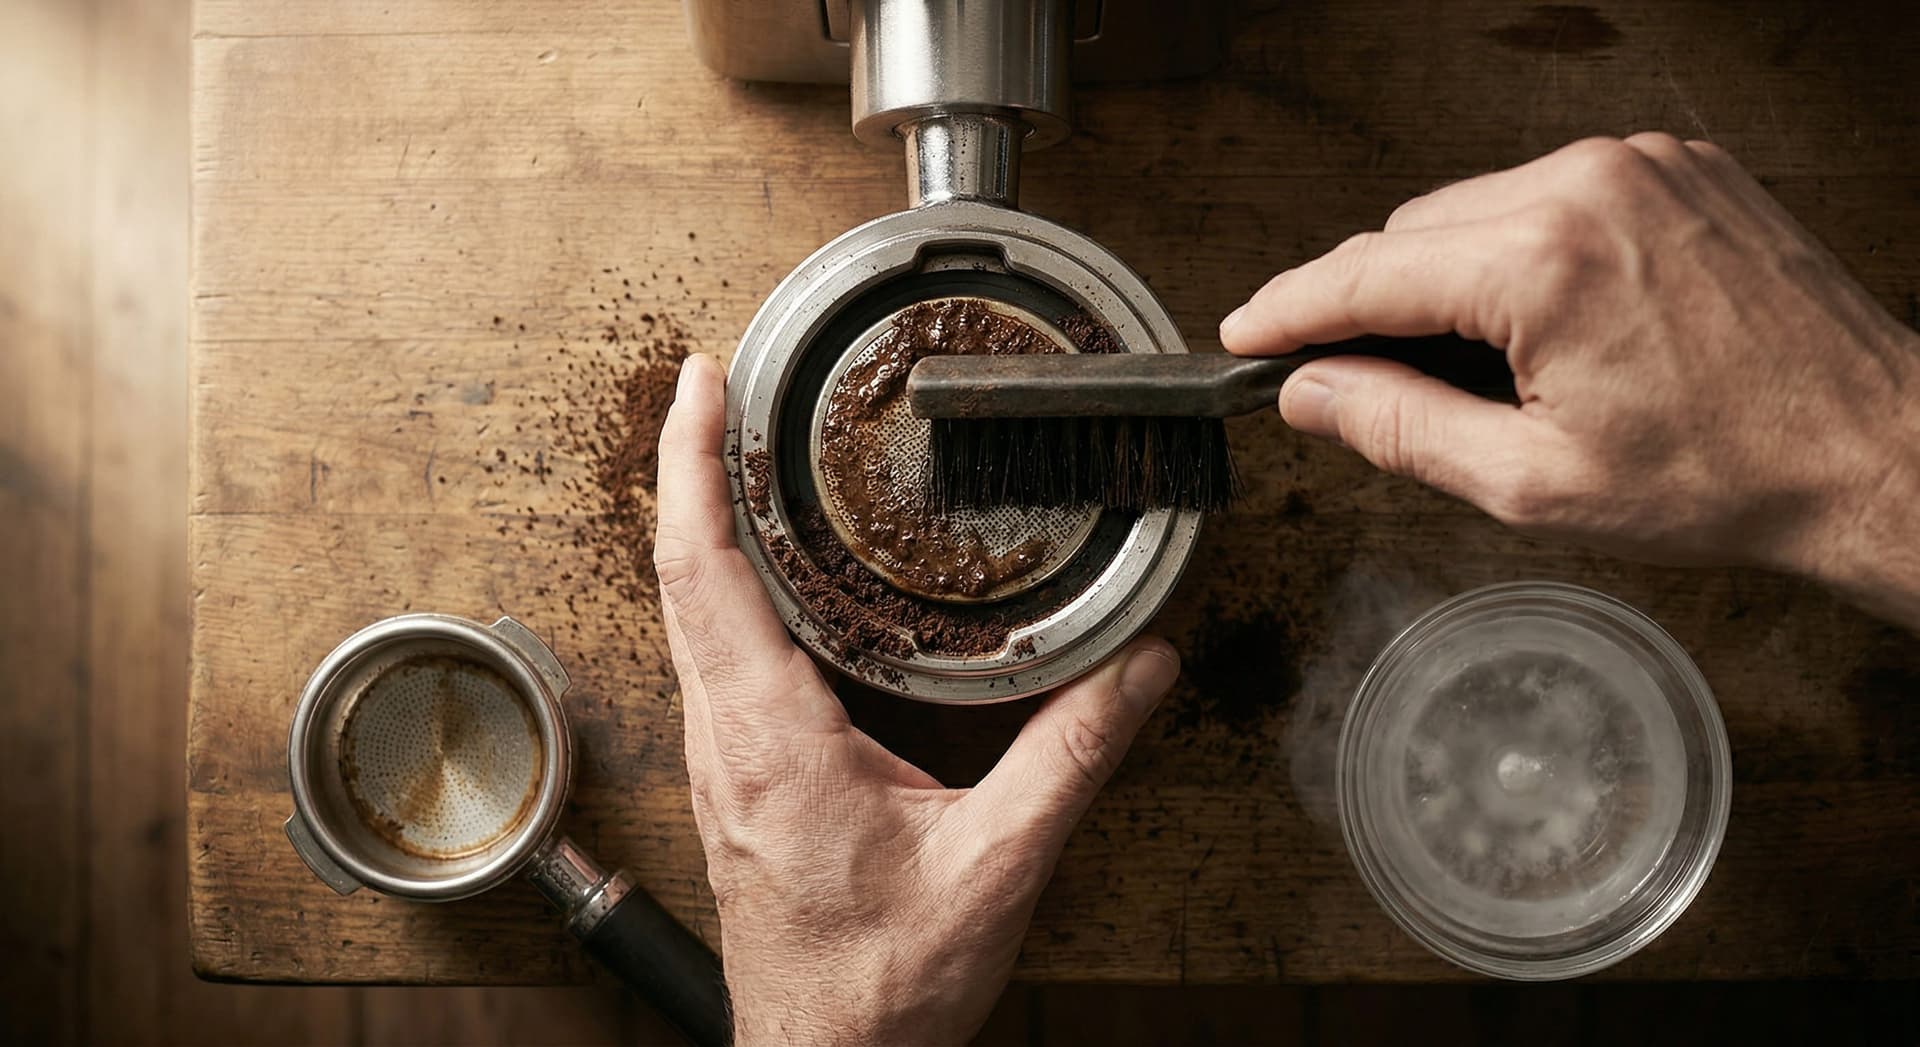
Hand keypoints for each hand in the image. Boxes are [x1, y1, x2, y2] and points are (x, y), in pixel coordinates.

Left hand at [652, 354, 1180, 1045]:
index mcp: (770, 738)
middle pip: (679, 573)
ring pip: (685, 613)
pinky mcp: (736, 779)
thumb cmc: (882, 986)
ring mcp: (721, 760)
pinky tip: (765, 569)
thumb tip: (1138, 669)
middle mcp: (725, 739)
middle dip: (688, 466)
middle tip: (718, 385)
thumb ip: (1070, 759)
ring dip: (698, 523)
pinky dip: (720, 582)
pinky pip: (711, 653)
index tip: (702, 384)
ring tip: (732, 450)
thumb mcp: (996, 867)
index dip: (694, 465)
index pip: (705, 571)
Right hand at [1220, 133, 1919, 625]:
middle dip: (1377, 304)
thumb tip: (1310, 393)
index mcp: (1543, 261)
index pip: (1368, 274)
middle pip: (1415, 233)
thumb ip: (1397, 428)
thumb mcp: (1530, 485)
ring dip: (1452, 279)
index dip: (1290, 310)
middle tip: (1368, 386)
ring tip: (1491, 373)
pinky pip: (1553, 195)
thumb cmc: (1725, 477)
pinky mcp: (1678, 167)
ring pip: (1478, 210)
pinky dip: (1523, 251)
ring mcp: (1640, 165)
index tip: (1242, 335)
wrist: (1872, 452)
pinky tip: (1550, 326)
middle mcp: (1588, 184)